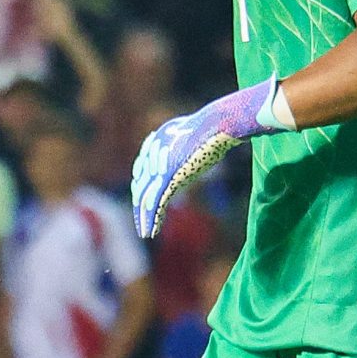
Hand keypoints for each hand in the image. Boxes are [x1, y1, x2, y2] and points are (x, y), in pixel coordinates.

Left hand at [130, 77, 277, 236]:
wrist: (216, 124)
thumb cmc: (213, 126)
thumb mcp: (194, 132)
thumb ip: (185, 143)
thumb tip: (189, 150)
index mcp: (156, 142)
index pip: (143, 172)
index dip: (143, 189)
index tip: (143, 203)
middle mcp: (152, 155)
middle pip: (140, 187)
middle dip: (140, 207)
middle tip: (141, 223)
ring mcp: (159, 167)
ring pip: (145, 199)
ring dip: (144, 218)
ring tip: (146, 233)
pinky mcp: (168, 178)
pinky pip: (156, 203)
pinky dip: (152, 219)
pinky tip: (151, 231)